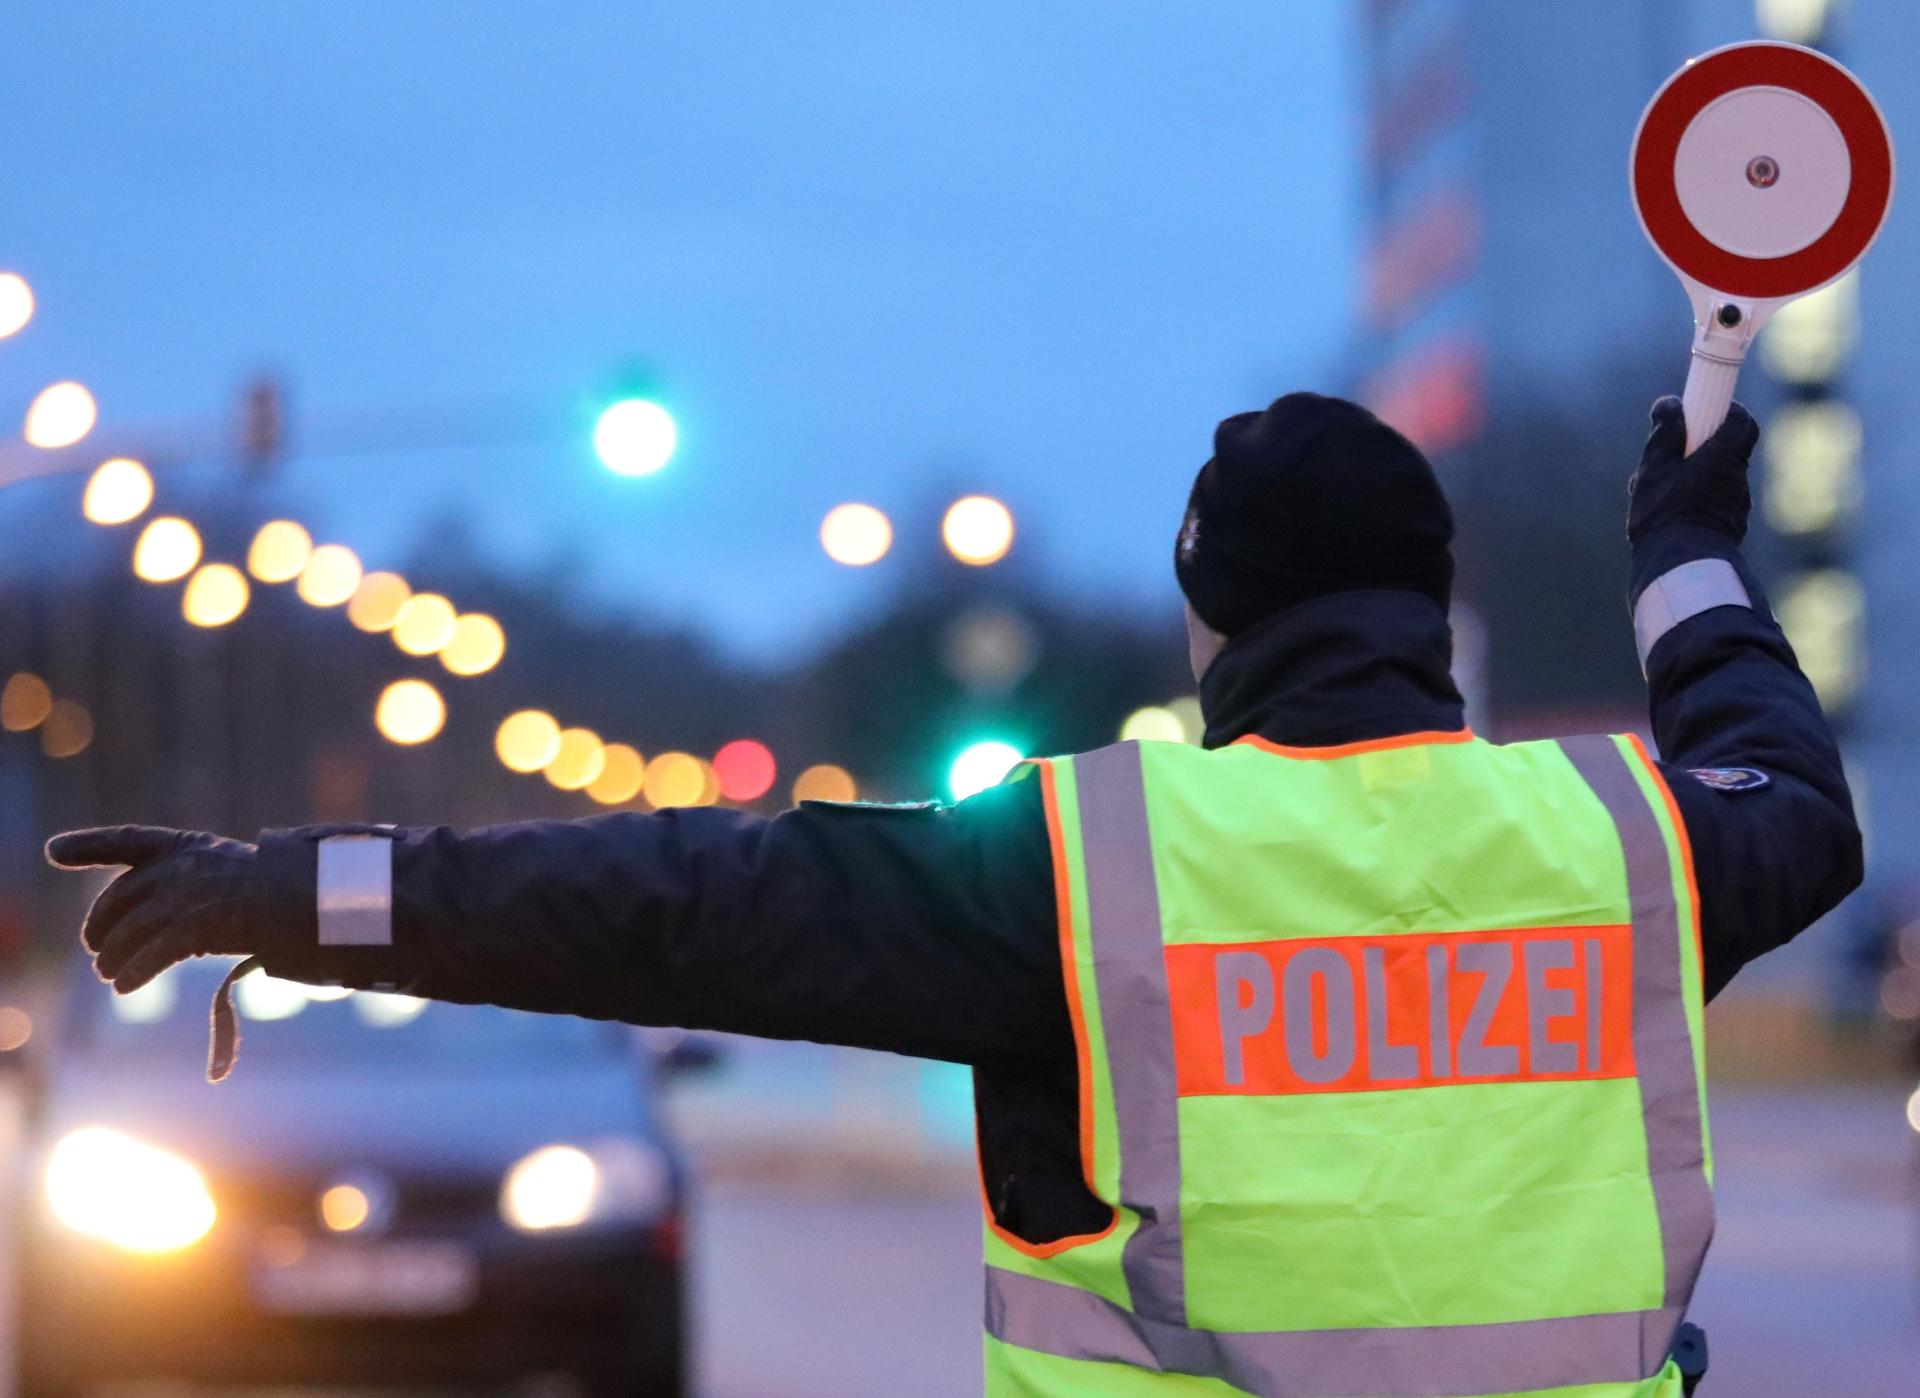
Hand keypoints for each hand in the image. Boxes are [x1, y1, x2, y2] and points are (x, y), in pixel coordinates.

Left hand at [46, 826, 282, 992]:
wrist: (308, 899)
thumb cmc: (276, 887)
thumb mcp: (224, 868)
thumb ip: (184, 880)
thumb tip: (146, 914)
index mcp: (186, 845)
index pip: (126, 840)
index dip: (88, 845)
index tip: (53, 850)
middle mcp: (179, 867)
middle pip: (119, 898)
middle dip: (101, 925)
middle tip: (96, 947)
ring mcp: (185, 897)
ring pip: (129, 932)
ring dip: (113, 957)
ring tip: (108, 974)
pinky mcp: (195, 928)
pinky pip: (151, 956)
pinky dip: (133, 973)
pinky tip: (124, 986)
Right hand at [1627, 396, 1759, 547]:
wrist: (1680, 567)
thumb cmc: (1665, 514)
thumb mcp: (1655, 467)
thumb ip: (1665, 432)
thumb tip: (1670, 403)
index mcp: (1725, 458)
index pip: (1741, 422)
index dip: (1727, 412)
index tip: (1706, 410)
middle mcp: (1738, 479)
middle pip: (1725, 451)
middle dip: (1699, 448)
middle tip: (1670, 455)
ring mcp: (1738, 506)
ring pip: (1716, 480)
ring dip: (1692, 479)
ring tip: (1657, 495)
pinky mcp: (1731, 529)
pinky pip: (1715, 506)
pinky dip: (1696, 503)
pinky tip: (1668, 518)